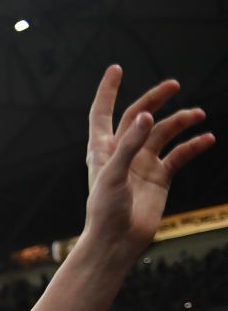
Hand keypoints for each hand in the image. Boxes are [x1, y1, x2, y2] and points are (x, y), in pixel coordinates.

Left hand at [83, 66, 213, 261]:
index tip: (115, 69)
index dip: (107, 91)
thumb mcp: (113, 175)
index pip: (102, 113)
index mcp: (102, 149)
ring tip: (198, 114)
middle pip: (138, 117)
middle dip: (154, 99)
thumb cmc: (105, 211)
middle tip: (173, 85)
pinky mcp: (159, 178)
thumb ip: (129, 145)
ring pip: (163, 134)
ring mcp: (141, 164)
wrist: (117, 242)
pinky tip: (207, 139)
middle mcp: (121, 153)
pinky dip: (192, 146)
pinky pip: (179, 156)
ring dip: (180, 123)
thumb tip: (145, 115)